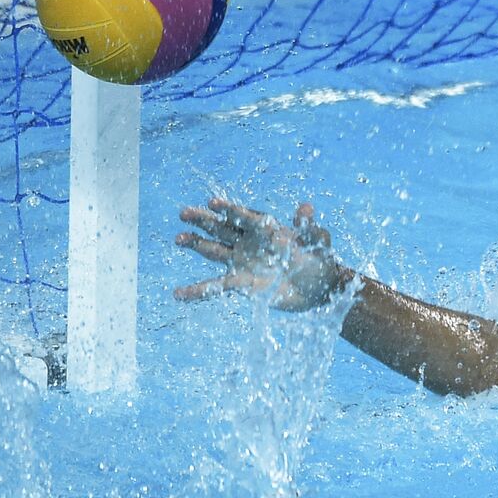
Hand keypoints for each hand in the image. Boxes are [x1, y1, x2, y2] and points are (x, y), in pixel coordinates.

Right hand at [174, 197, 350, 311]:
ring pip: (214, 250)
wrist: (318, 288)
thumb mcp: (317, 242)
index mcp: (266, 228)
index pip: (245, 216)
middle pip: (222, 227)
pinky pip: (216, 286)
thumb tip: (307, 207)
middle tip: (184, 213)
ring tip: (178, 239)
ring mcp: (242, 261)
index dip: (229, 209)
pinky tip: (178, 294)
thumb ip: (309, 227)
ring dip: (195, 244)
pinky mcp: (242, 283)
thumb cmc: (319, 259)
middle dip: (203, 220)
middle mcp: (249, 241)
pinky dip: (198, 291)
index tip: (213, 203)